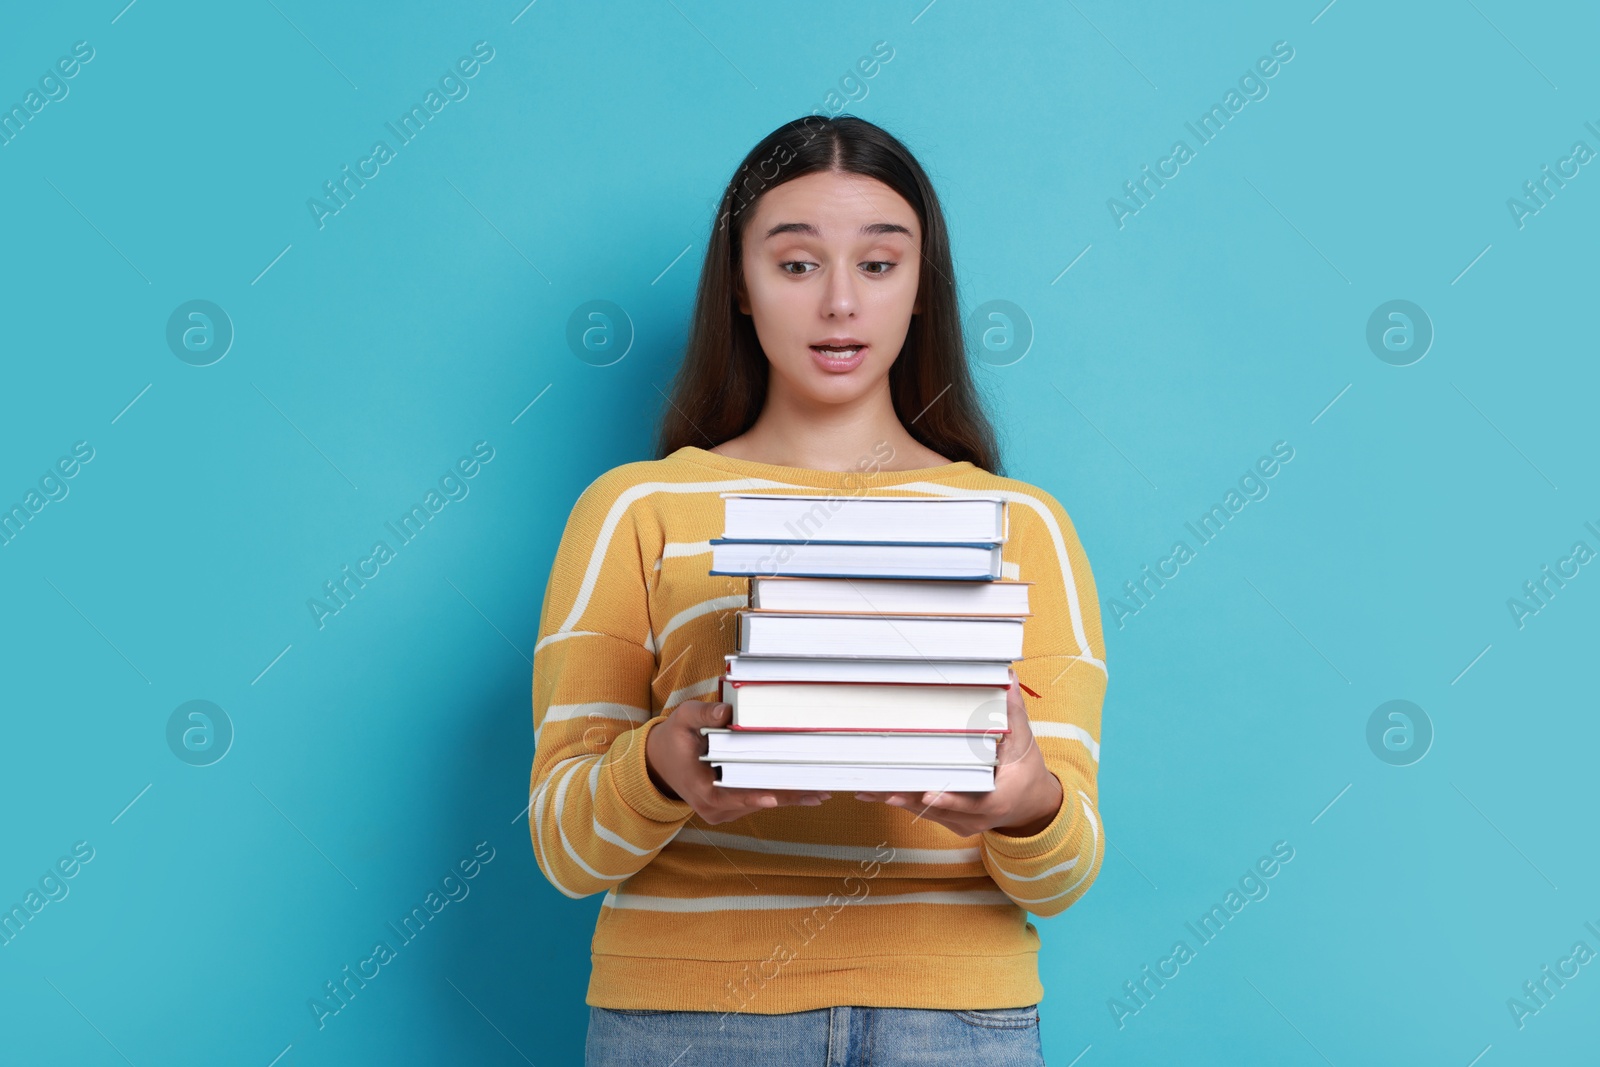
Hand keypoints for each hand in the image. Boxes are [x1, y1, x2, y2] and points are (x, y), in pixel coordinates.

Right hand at [644, 699, 830, 824]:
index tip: (774, 797)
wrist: (660, 762)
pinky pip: (757, 801)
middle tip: (818, 789)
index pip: (728, 795)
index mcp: (699, 788)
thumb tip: (726, 711)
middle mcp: (711, 807)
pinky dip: (779, 794)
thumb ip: (705, 714)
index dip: (752, 795)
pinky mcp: (730, 809)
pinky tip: (805, 790)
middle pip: (753, 800)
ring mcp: (721, 811)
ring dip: (788, 796)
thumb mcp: (684, 719)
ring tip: (819, 789)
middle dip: (786, 795)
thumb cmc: (676, 737)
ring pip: (759, 803)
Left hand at [854, 669, 1062, 837]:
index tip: (926, 794)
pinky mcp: (951, 822)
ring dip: (898, 799)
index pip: (971, 803)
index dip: (948, 800)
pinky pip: (924, 812)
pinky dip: (903, 800)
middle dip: (908, 797)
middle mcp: (976, 819)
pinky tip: (877, 792)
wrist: (1031, 804)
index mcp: (996, 801)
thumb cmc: (1026, 770)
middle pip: (938, 808)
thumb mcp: (1023, 741)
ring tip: (869, 789)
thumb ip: (1011, 712)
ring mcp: (962, 823)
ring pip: (925, 812)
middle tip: (881, 787)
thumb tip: (1007, 678)